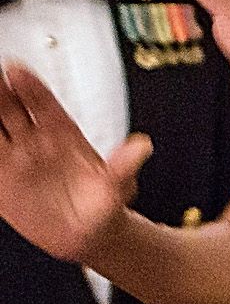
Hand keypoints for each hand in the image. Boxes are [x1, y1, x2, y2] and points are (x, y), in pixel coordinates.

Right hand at [0, 64, 151, 262]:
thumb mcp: (117, 186)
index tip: (16, 70)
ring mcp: (14, 156)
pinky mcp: (1, 177)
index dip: (29, 86)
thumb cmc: (103, 203)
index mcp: (61, 132)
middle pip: (7, 106)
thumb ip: (123, 166)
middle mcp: (34, 139)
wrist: (88, 233)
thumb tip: (142, 147)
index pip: (42, 102)